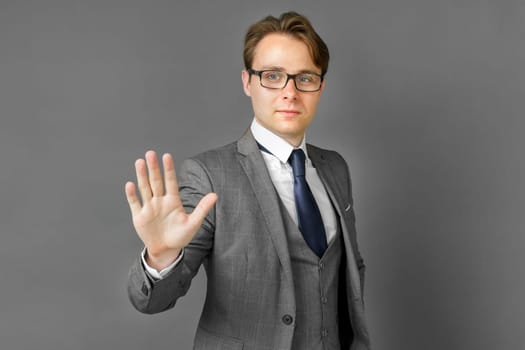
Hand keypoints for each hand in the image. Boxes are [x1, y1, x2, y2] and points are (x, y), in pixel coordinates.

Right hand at [125, 151, 216, 269]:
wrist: (166, 250)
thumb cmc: (181, 236)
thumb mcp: (194, 223)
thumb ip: (203, 208)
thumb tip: (215, 195)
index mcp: (173, 200)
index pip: (171, 181)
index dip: (168, 169)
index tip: (166, 156)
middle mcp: (160, 201)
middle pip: (156, 181)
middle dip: (153, 168)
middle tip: (150, 153)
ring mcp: (149, 207)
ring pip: (145, 188)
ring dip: (142, 176)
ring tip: (140, 162)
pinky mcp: (139, 216)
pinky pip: (135, 203)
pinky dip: (132, 195)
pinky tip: (130, 184)